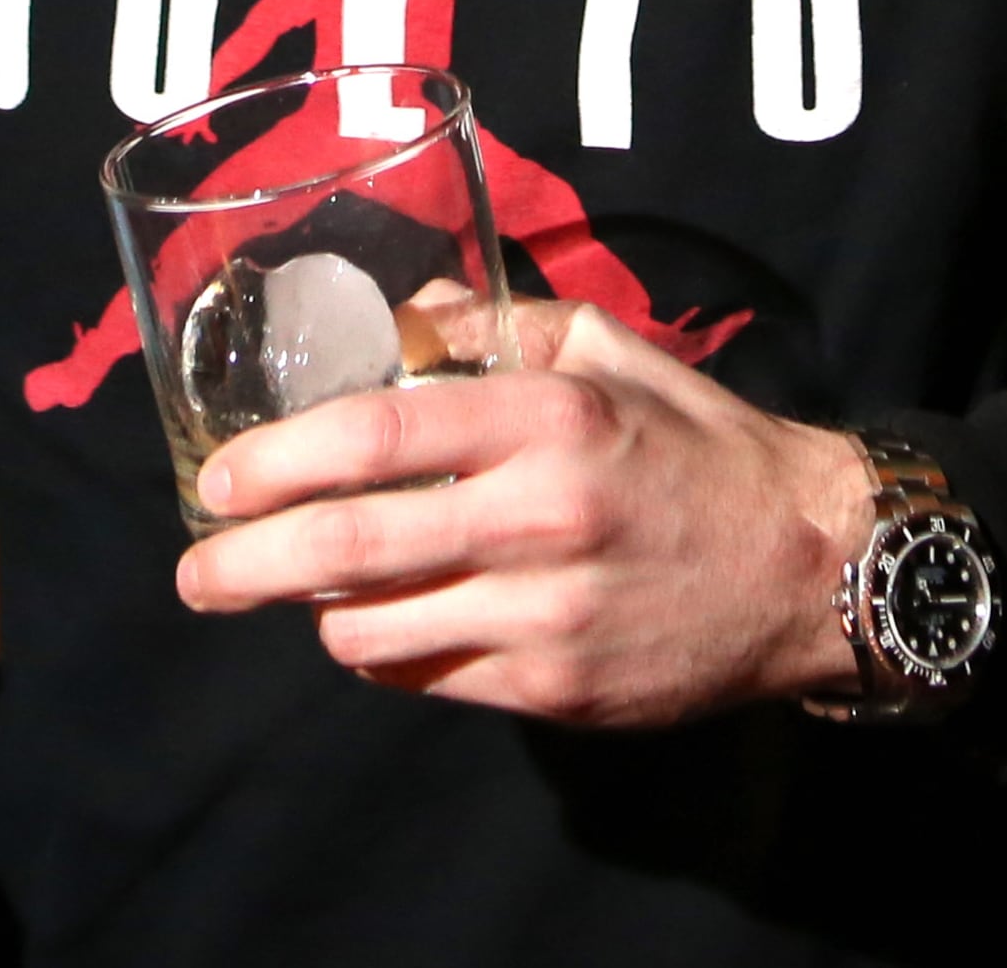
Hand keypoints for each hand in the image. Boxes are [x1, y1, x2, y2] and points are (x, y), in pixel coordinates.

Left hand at [176, 299, 873, 725]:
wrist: (811, 564)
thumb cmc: (698, 444)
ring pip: (375, 629)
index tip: (218, 481)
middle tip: (195, 573)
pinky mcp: (557, 691)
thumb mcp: (606, 349)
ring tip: (303, 590)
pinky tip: (388, 624)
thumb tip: (397, 316)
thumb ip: (493, 326)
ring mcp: (546, 615)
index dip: (278, 462)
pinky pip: (428, 678)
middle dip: (247, 565)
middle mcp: (537, 518)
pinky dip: (388, 653)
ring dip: (319, 612)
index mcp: (544, 419)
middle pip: (350, 548)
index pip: (374, 437)